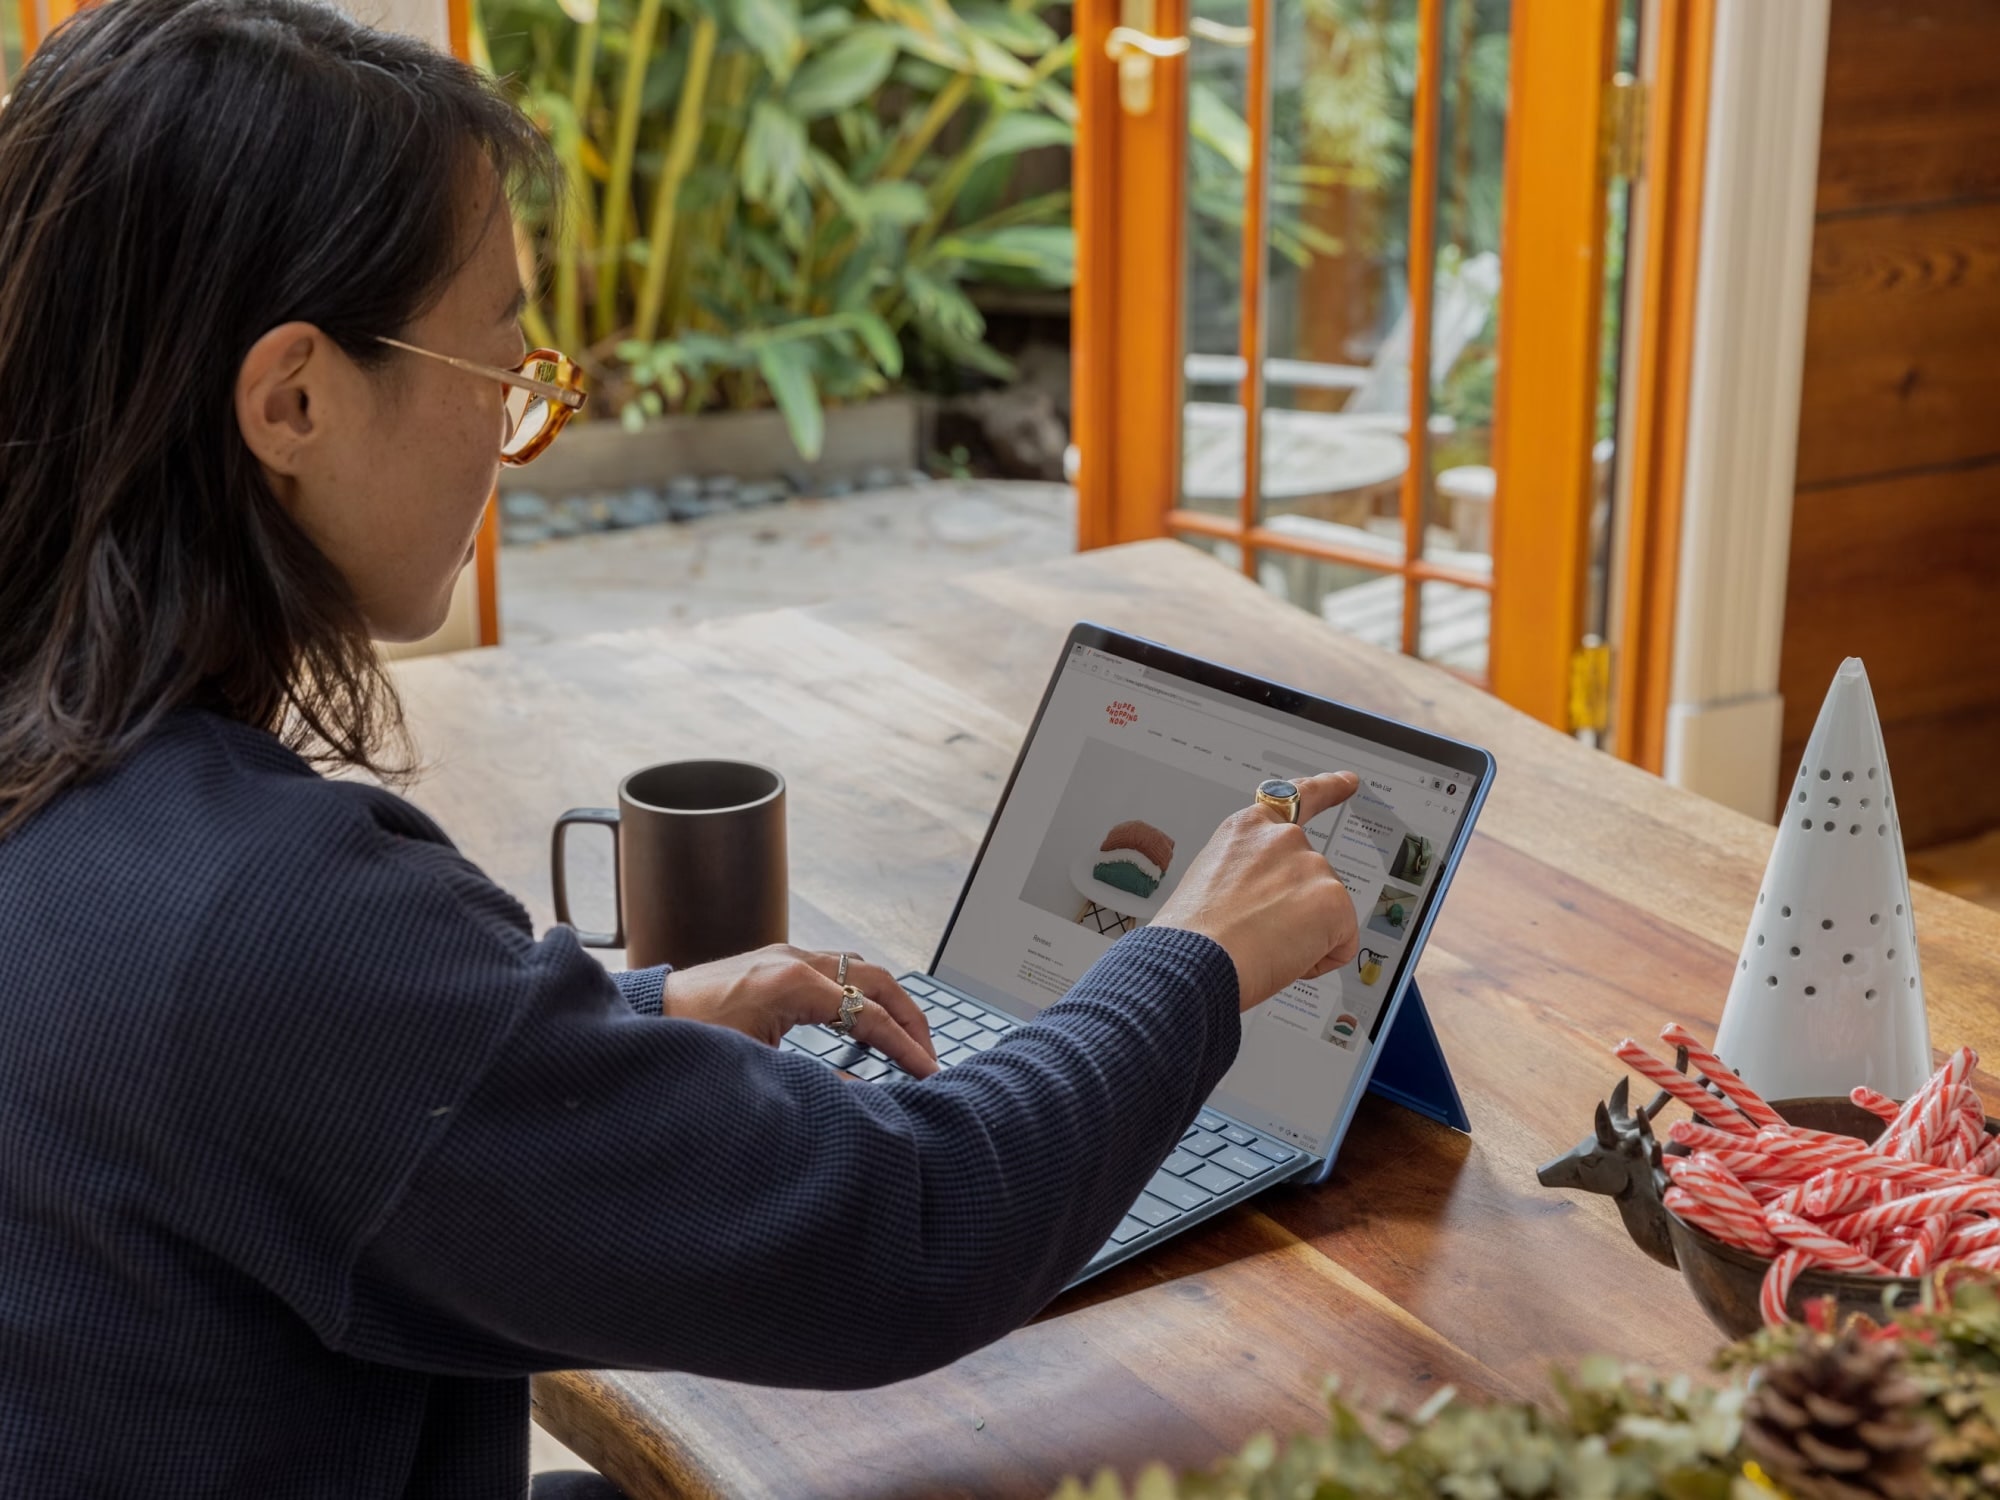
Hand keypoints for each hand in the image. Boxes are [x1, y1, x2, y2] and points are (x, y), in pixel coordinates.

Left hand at [662, 945, 938, 1077]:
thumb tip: (862, 1093)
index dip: (905, 1047)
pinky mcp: (777, 960)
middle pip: (878, 980)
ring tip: (907, 1038)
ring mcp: (787, 954)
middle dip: (910, 1018)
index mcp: (793, 985)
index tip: (929, 1072)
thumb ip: (817, 1080)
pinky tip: (865, 1021)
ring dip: (889, 1002)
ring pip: (861, 968)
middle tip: (929, 1054)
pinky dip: (862, 992)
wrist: (647, 1017)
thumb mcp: (758, 1070)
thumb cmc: (690, 1042)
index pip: (870, 1015)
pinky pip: (838, 969)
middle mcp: (795, 960)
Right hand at [1152, 771, 1362, 1008]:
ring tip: (1260, 945)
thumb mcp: (1210, 881)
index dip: (1328, 788)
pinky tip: (1283, 958)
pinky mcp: (1333, 900)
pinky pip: (1341, 944)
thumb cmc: (1189, 935)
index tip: (1347, 781)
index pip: (1296, 797)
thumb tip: (1266, 906)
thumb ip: (1249, 874)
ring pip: (1326, 915)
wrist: (1193, 960)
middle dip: (1298, 910)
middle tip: (1257, 933)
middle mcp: (1283, 839)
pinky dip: (1318, 961)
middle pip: (1313, 879)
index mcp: (1247, 829)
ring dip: (1303, 938)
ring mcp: (1311, 866)